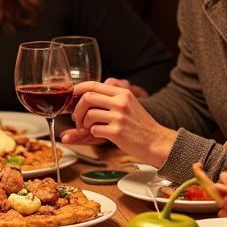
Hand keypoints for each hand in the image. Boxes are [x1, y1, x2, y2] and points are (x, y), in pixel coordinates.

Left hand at [62, 80, 176, 165]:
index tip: (70, 95)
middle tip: (77, 118)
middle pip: (87, 97)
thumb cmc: (139, 125)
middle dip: (77, 108)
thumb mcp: (128, 105)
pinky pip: (94, 130)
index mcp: (122, 93)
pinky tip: (101, 134)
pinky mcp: (117, 132)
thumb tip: (83, 98)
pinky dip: (92, 133)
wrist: (157, 142)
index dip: (77, 89)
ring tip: (88, 128)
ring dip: (83, 123)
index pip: (93, 84)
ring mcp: (119, 117)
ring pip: (89, 114)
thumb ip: (110, 99)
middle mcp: (121, 102)